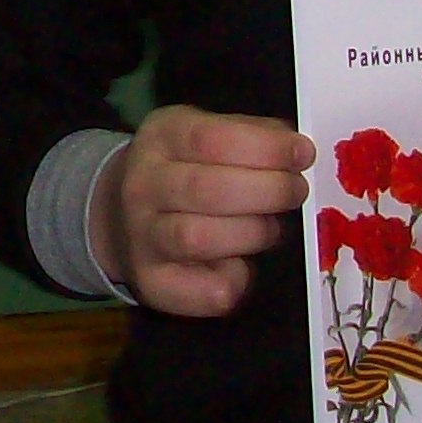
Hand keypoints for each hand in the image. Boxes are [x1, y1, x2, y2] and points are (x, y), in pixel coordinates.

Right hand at [95, 105, 313, 317]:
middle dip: (268, 191)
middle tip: (295, 191)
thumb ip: (248, 135)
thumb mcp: (204, 132)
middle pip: (207, 189)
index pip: (211, 139)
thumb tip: (293, 148)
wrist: (118, 214)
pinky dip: (236, 280)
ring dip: (252, 234)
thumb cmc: (182, 169)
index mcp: (161, 138)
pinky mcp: (152, 282)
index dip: (265, 148)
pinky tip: (240, 264)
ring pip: (199, 239)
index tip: (303, 153)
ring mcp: (142, 236)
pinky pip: (205, 289)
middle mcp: (143, 185)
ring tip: (268, 226)